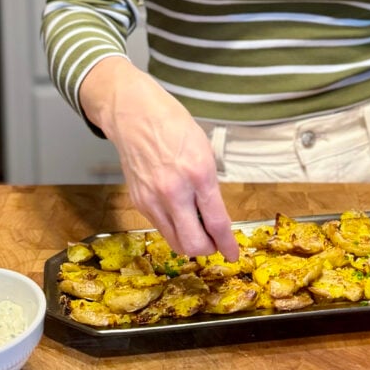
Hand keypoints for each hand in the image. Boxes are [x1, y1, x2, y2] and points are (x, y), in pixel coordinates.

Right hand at [79, 57, 238, 260]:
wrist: (135, 115)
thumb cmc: (173, 126)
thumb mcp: (203, 151)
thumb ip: (209, 186)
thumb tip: (214, 216)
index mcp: (198, 174)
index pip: (217, 223)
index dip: (228, 244)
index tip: (233, 254)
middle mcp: (175, 191)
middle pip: (193, 243)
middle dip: (208, 249)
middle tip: (215, 244)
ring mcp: (153, 199)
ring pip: (175, 242)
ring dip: (190, 243)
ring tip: (199, 232)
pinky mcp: (139, 202)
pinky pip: (161, 227)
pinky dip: (174, 229)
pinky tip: (180, 217)